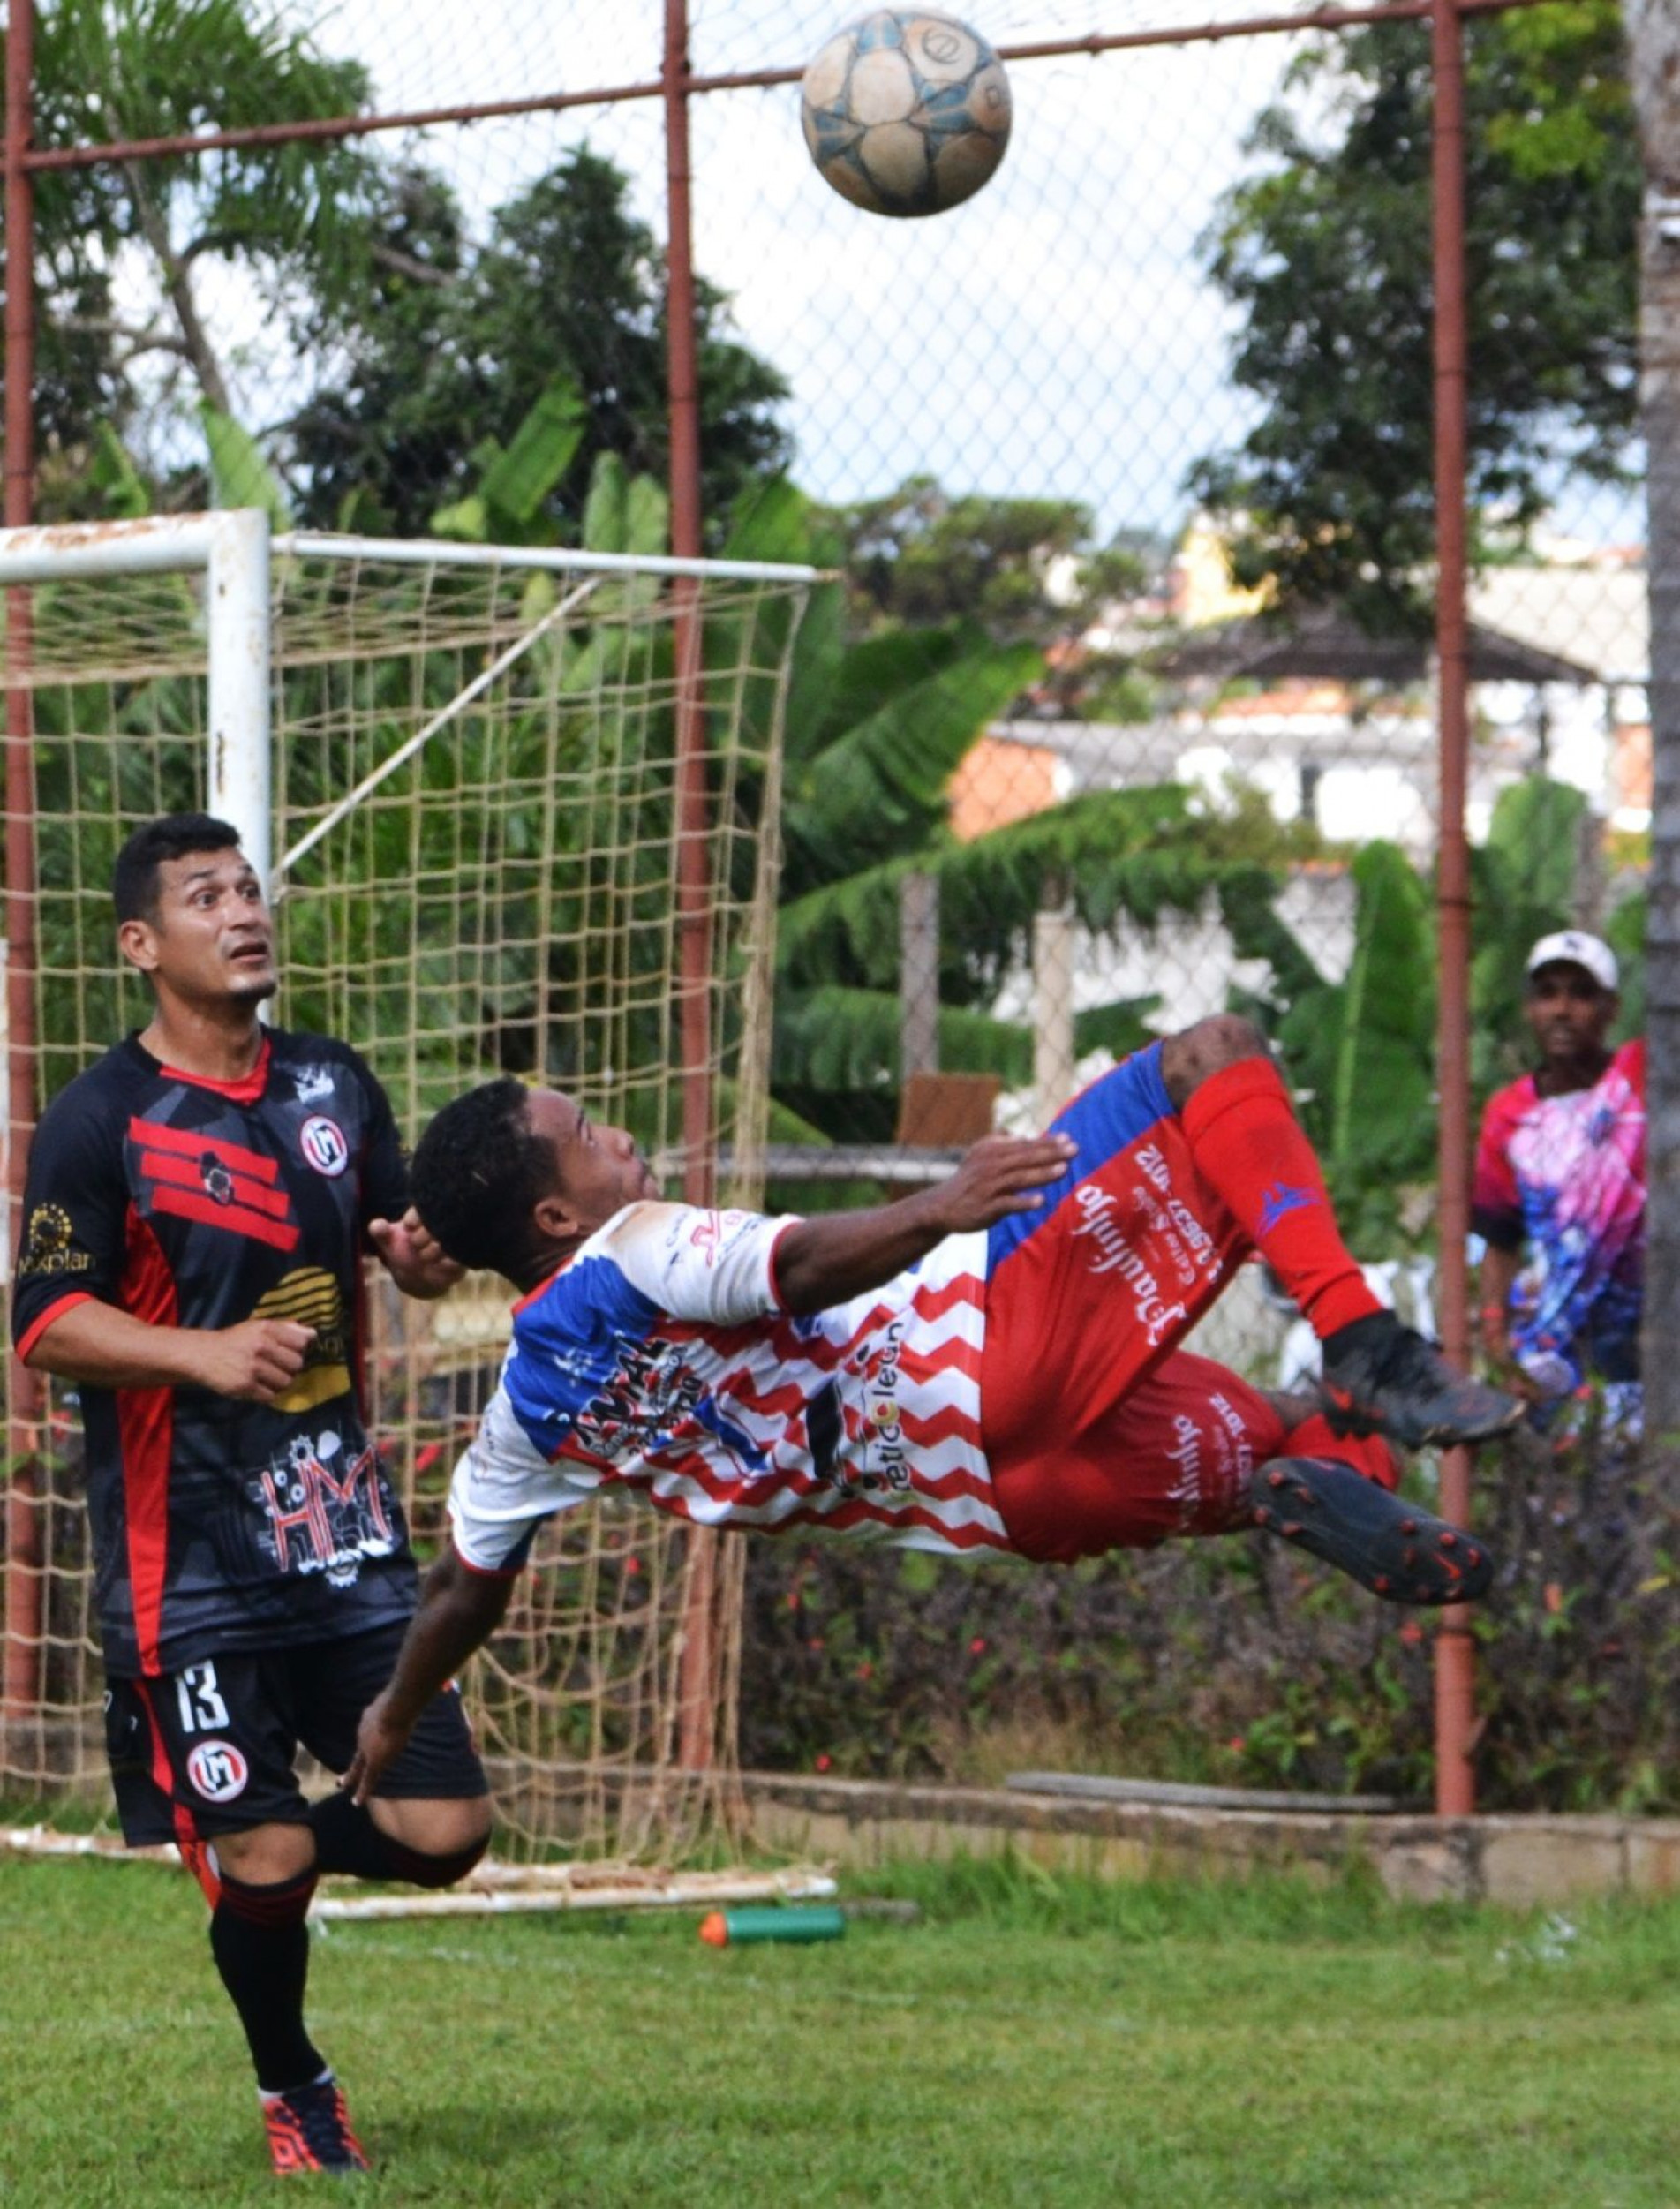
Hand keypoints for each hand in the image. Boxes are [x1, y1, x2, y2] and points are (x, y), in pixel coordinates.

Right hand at [194, 1318, 315, 1401]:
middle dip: (290, 1368)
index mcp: (267, 1329)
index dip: (298, 1350)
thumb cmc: (235, 1340)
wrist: (203, 1355)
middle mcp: (262, 1346)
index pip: (302, 1342)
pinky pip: (271, 1396)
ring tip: (268, 1378)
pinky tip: (259, 1388)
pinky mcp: (245, 1386)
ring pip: (286, 1382)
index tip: (288, 1353)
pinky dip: (267, 1395)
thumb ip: (286, 1329)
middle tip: (278, 1367)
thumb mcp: (258, 1327)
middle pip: (297, 1364)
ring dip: (279, 1383)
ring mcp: (254, 1368)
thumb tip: (313, 1334)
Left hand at [343, 1688, 413, 1806]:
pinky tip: (356, 1802)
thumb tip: (417, 1689)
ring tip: (342, 1785)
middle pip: (358, 1753)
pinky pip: (367, 1780)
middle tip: (340, 1778)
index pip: (367, 1732)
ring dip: (351, 1777)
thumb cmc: (401, 1698)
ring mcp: (368, 1748)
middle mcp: (364, 1735)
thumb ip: (403, 1697)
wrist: (395, 1708)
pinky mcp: (375, 1762)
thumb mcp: (399, 1695)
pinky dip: (362, 1791)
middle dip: (351, 1765)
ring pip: (358, 1767)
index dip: (367, 1739)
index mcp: (369, 1719)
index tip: (366, 1747)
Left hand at [370, 1207, 464, 1297]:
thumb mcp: (389, 1239)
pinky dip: (445, 1263)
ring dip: (432, 1252)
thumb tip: (376, 1225)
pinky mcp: (466, 1257)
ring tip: (424, 1256)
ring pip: (447, 1242)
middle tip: (415, 1244)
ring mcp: (458, 1240)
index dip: (412, 1222)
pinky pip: (458, 1259)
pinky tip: (437, 1264)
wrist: (419, 1273)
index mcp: (429, 1211)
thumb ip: (380, 1231)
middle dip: (420, 1238)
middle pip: (436, 1225)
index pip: (423, 1210)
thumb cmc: (404, 1249)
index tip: (407, 1229)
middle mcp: (447, 1222)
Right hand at [932, 1132, 1077, 1232]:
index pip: (1024, 1145)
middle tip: (1074, 1150)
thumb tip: (1021, 1135)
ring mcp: (988, 1187)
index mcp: (991, 1151)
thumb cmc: (967, 1181)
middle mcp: (991, 1166)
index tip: (1068, 1139)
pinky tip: (1041, 1201)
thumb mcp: (978, 1155)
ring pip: (1019, 1178)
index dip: (1047, 1142)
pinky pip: (1007, 1204)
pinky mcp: (986, 1207)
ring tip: (1063, 1170)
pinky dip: (1024, 1202)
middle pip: (1025, 1158)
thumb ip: (999, 1142)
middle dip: (1051, 1153)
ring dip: (1042, 1174)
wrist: (941, 1206)